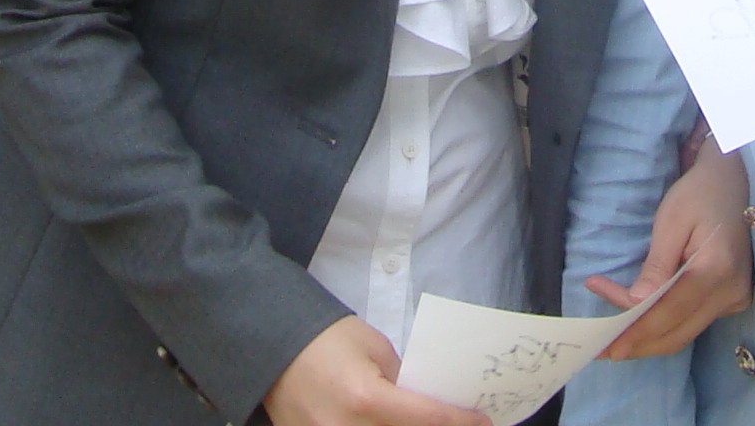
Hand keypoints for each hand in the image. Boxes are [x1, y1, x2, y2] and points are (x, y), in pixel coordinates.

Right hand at [264, 316, 482, 425]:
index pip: (426, 418)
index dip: (460, 422)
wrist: (271, 346)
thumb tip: (425, 403)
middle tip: (458, 423)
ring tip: (424, 422)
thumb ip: (401, 381)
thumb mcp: (374, 348)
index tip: (483, 421)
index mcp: (365, 398)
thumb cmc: (326, 338)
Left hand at [587, 137, 754, 358]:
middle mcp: (731, 291)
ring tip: (614, 339)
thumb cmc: (699, 193)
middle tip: (603, 349)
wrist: (734, 181)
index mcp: (717, 268)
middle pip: (679, 333)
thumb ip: (657, 264)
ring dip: (649, 338)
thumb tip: (636, 303)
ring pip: (686, 333)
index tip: (609, 342)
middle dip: (639, 344)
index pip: (672, 311)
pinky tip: (640, 321)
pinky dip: (665, 326)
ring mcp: (735, 298)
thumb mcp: (672, 220)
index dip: (639, 331)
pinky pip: (694, 321)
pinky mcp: (732, 299)